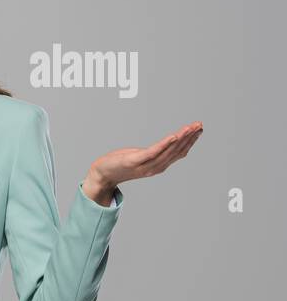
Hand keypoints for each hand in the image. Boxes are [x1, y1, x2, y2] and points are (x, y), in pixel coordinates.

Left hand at [83, 121, 202, 204]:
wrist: (101, 175)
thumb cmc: (119, 164)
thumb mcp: (140, 157)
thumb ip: (154, 153)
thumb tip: (162, 146)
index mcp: (158, 166)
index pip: (179, 153)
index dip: (190, 141)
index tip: (198, 129)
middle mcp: (155, 167)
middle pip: (177, 151)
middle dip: (190, 137)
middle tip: (199, 125)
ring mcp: (145, 165)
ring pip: (168, 151)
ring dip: (182, 138)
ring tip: (191, 128)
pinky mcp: (135, 161)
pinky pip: (153, 152)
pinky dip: (165, 144)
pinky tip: (174, 136)